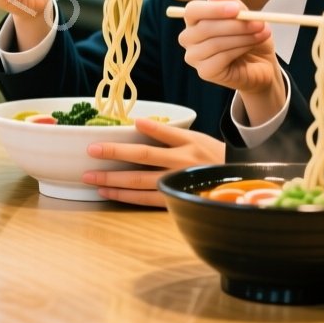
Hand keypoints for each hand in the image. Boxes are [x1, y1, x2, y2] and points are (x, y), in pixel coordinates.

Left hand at [80, 119, 225, 206]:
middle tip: (89, 156)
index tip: (109, 137)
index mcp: (186, 145)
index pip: (154, 140)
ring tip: (92, 179)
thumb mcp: (194, 138)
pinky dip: (126, 196)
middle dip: (113, 159)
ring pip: (141, 184)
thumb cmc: (209, 156)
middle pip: (142, 161)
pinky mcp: (174, 200)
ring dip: (114, 181)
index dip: (132, 140)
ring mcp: (176, 184)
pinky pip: (146, 200)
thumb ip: (167, 132)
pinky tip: (109, 193)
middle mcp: (180, 164)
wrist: (233, 182)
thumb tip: (138, 122)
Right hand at [177, 0, 285, 122]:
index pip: (193, 10)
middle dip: (235, 24)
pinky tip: (252, 46)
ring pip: (215, 43)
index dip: (213, 9)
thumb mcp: (244, 15)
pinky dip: (240, 50)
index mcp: (194, 19)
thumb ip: (230, 2)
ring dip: (242, 37)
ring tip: (262, 33)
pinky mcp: (205, 72)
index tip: (236, 8)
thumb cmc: (248, 36)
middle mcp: (189, 38)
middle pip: (204, 28)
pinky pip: (221, 58)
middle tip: (258, 22)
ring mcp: (194, 56)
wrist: (261, 64)